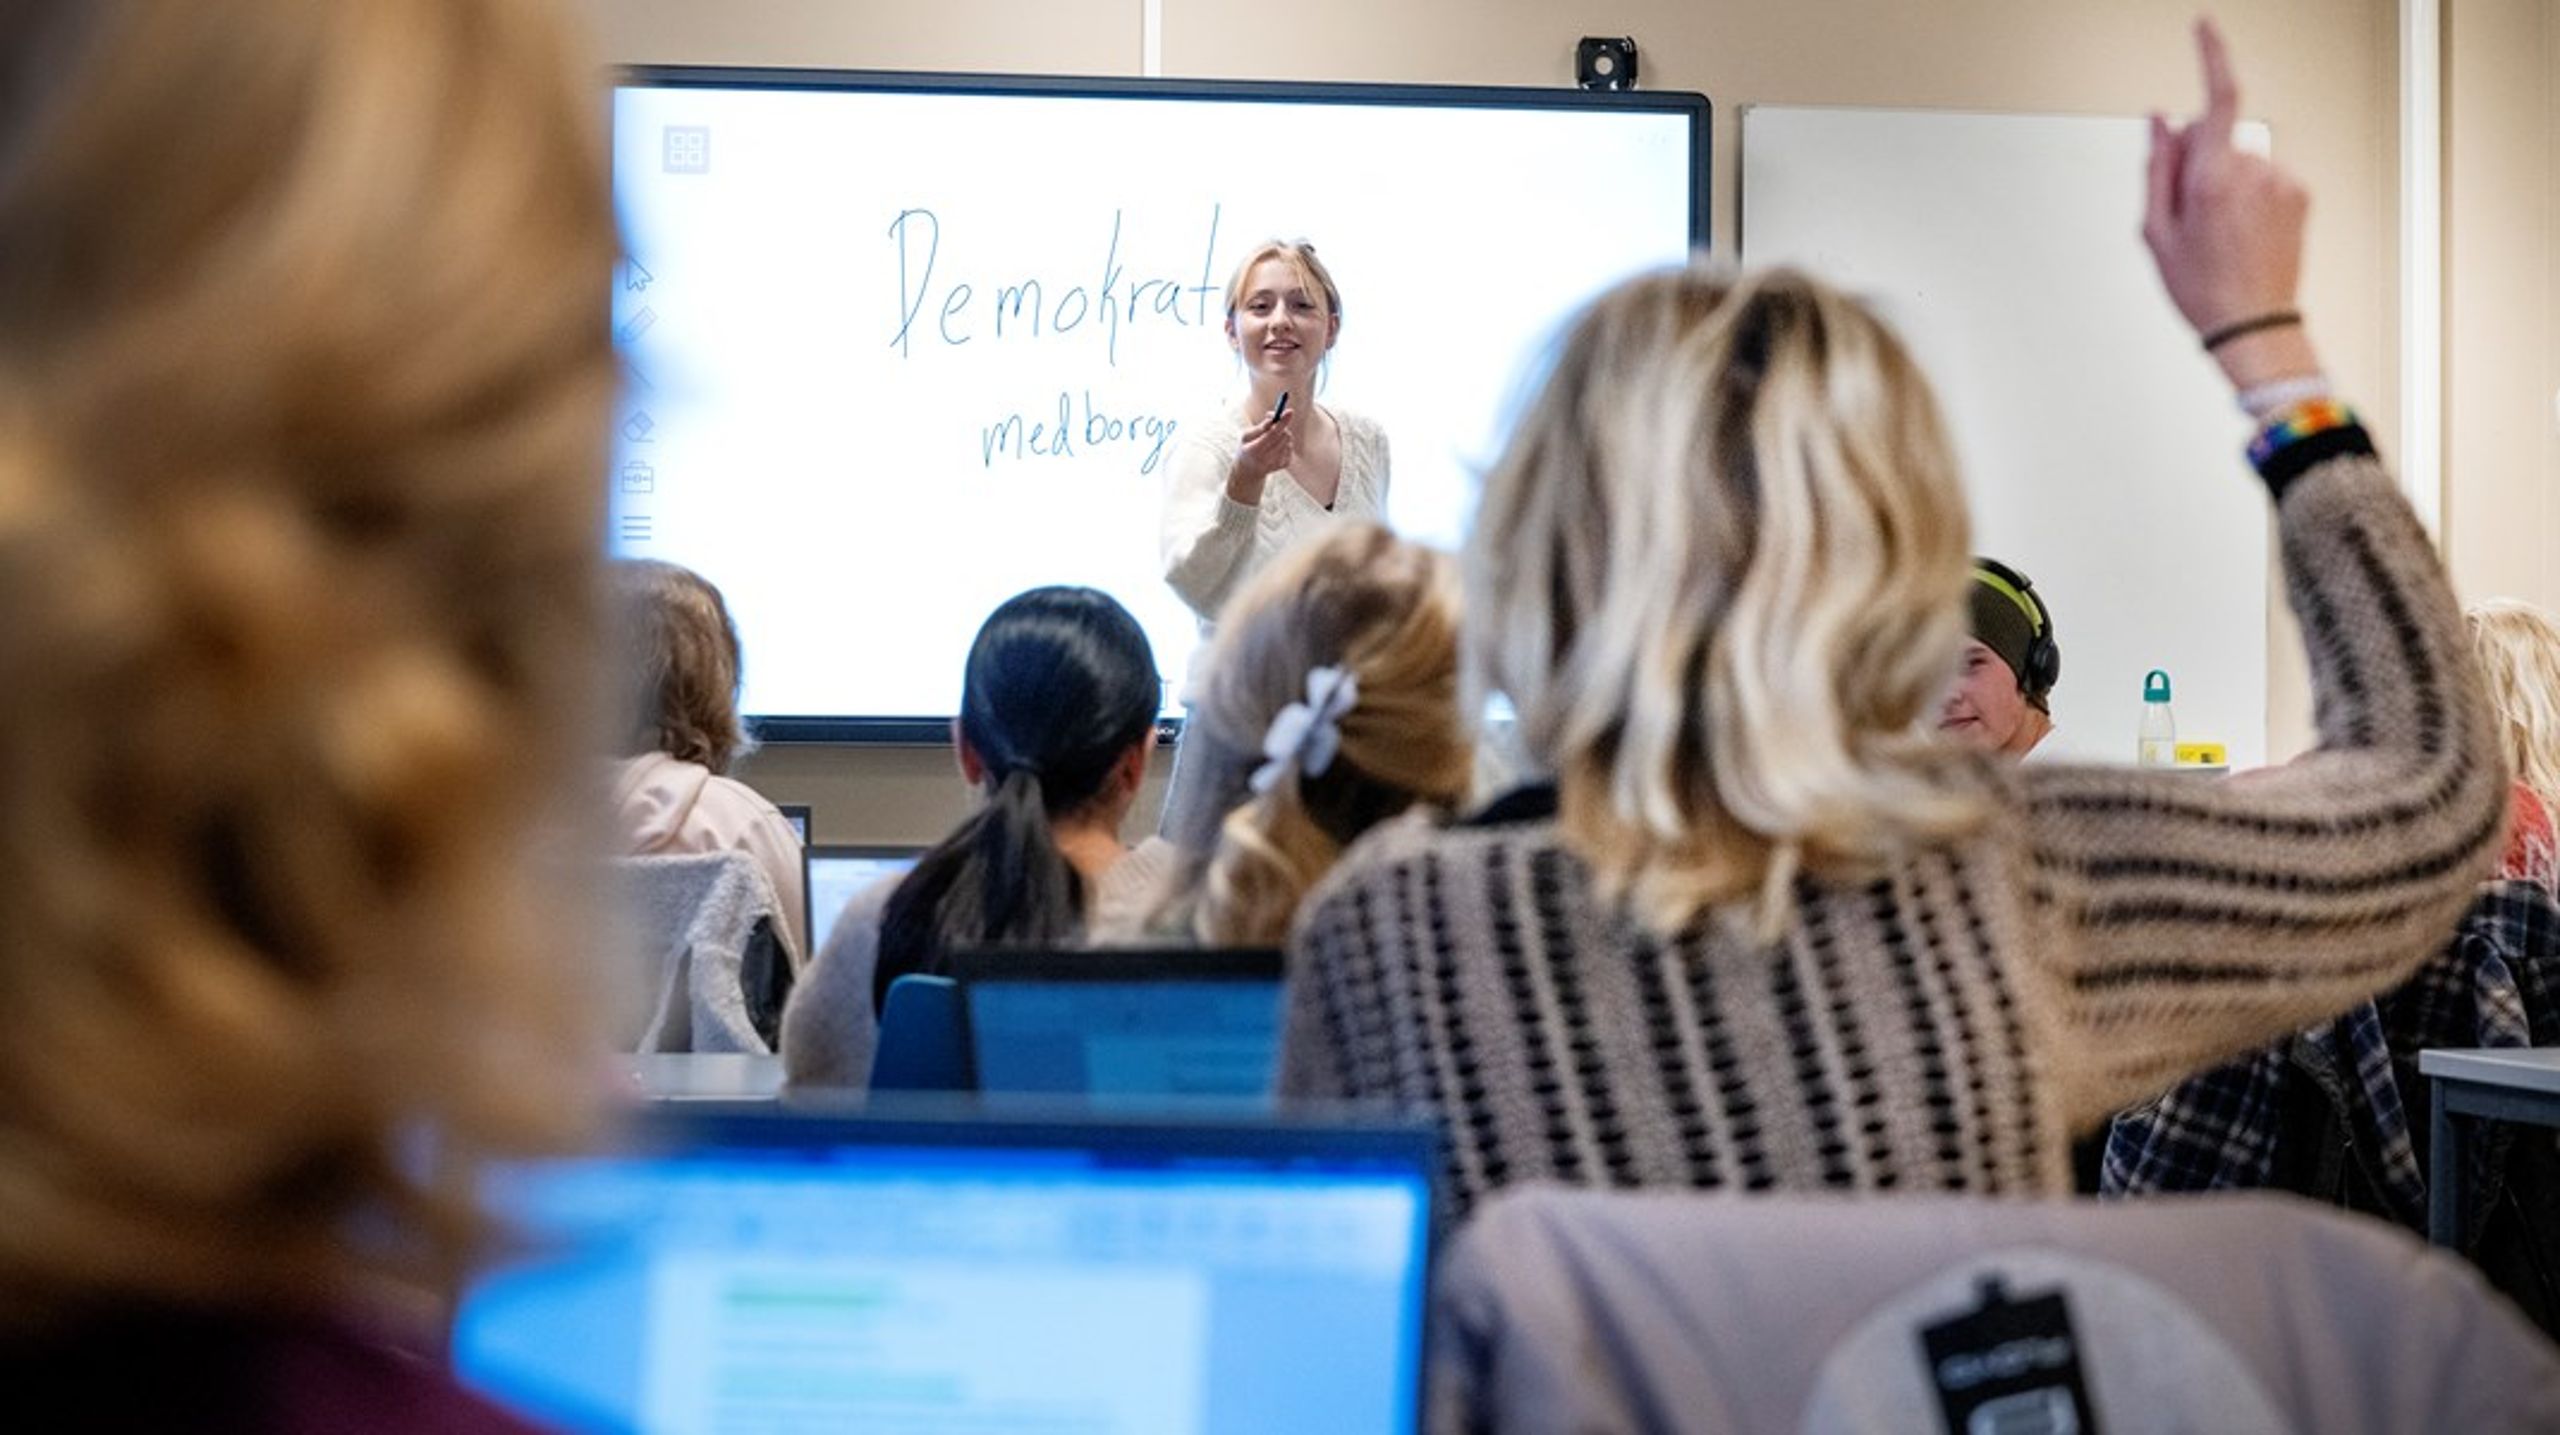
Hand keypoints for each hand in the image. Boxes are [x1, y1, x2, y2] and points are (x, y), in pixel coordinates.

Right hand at [1228, 407, 1295, 498]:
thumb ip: (1260, 427)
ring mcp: (1277, 462)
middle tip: (1275, 420)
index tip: (1289, 411)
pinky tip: (1274, 447)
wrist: (1249, 471)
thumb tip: (1272, 418)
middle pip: (1283, 435)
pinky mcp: (1285, 464)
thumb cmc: (1247, 448)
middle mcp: (1267, 458)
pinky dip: (1284, 442)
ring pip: (1288, 439)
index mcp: (1255, 450)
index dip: (1282, 422)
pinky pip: (1290, 446)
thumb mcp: (1246, 436)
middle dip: (1281, 424)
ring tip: (1271, 437)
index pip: (1272, 434)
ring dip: (1282, 433)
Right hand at [2142, 19, 2318, 385]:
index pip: (2218, 97)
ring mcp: (2282, 181)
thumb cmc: (2200, 287)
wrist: (2254, 325)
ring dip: (2226, 183)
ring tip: (2221, 233)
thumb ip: (2157, 166)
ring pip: (2242, 159)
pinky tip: (2244, 232)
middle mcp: (2254, 172)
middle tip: (2191, 217)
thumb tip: (2160, 120)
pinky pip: (2265, 176)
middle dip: (2199, 162)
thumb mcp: (2155, 230)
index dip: (2211, 55)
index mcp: (2213, 179)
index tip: (2204, 27)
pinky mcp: (2300, 192)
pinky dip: (2251, 195)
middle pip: (2217, 138)